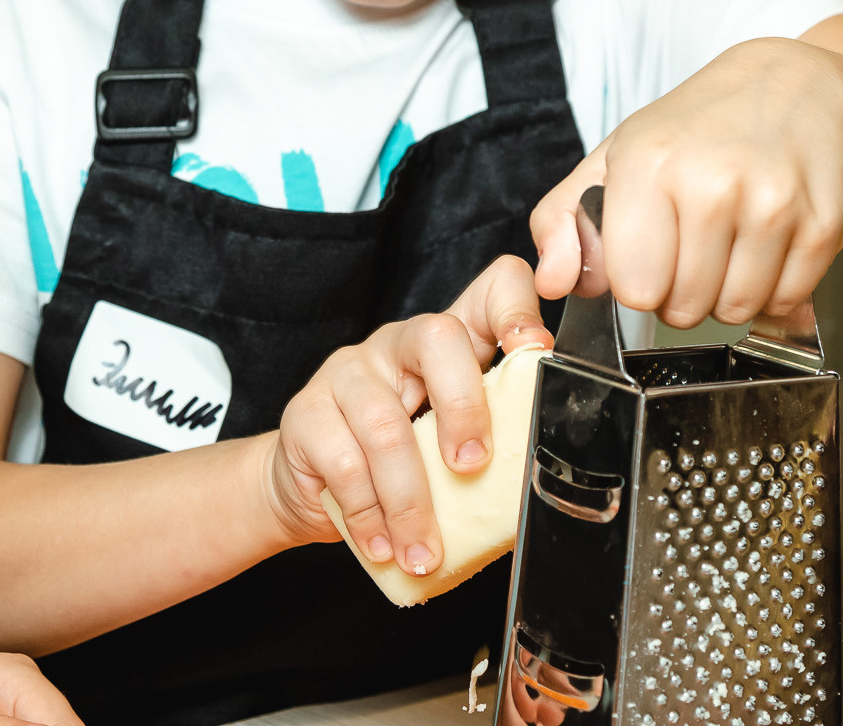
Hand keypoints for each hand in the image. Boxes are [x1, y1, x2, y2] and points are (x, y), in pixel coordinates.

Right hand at [267, 256, 550, 579]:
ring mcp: (348, 372)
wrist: (309, 491)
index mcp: (448, 348)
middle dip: (464, 406)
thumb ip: (488, 452)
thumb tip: (535, 489)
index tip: (536, 350)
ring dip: (411, 501)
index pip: (491, 291)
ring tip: (422, 550)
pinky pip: (344, 464)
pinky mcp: (306, 411)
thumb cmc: (395, 470)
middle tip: (472, 468)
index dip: (517, 309)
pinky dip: (370, 516)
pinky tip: (382, 546)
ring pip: (386, 424)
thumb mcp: (448, 454)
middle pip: (438, 337)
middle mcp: (398, 344)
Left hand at [532, 37, 842, 327]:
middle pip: (684, 308)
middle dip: (684, 291)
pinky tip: (769, 243)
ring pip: (736, 311)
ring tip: (731, 241)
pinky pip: (785, 300)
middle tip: (694, 244)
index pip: (633, 288)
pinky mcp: (822, 225)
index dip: (639, 280)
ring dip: (729, 292)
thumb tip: (551, 282)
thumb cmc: (700, 128)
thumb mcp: (616, 156)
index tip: (651, 250)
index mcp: (650, 162)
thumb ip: (563, 220)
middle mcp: (713, 182)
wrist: (798, 89)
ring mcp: (773, 204)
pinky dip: (775, 287)